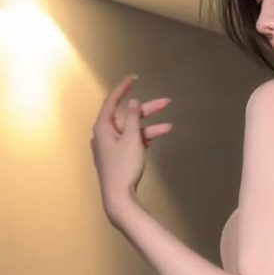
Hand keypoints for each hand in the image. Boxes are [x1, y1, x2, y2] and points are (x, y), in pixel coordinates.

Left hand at [91, 74, 172, 217]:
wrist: (118, 196)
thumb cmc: (123, 166)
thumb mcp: (131, 138)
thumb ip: (132, 118)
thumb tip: (132, 103)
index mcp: (103, 127)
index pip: (113, 100)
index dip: (124, 88)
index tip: (135, 78)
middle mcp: (104, 134)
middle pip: (126, 116)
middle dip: (147, 110)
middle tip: (167, 102)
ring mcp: (110, 147)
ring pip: (131, 130)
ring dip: (150, 127)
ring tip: (169, 127)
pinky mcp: (117, 157)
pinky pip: (131, 142)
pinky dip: (143, 139)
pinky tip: (157, 138)